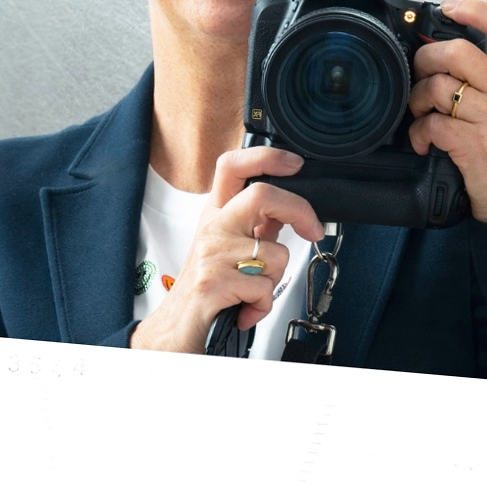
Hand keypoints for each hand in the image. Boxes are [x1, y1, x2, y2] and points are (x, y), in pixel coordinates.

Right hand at [129, 147, 324, 353]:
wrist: (174, 329)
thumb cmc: (204, 290)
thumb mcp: (228, 249)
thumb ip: (256, 228)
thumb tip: (289, 212)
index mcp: (216, 214)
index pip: (233, 166)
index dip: (267, 157)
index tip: (294, 164)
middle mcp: (212, 228)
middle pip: (261, 195)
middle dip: (299, 211)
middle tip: (312, 230)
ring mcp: (211, 254)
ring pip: (274, 254)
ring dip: (274, 281)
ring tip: (252, 292)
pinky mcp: (212, 282)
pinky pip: (263, 289)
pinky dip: (262, 306)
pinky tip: (245, 308)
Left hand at [408, 0, 486, 226]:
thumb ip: (485, 78)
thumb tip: (438, 54)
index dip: (475, 9)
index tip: (448, 7)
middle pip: (457, 51)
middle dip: (424, 61)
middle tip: (419, 77)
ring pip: (437, 87)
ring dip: (416, 102)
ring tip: (421, 116)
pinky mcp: (479, 145)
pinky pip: (431, 125)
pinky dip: (418, 134)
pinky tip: (424, 143)